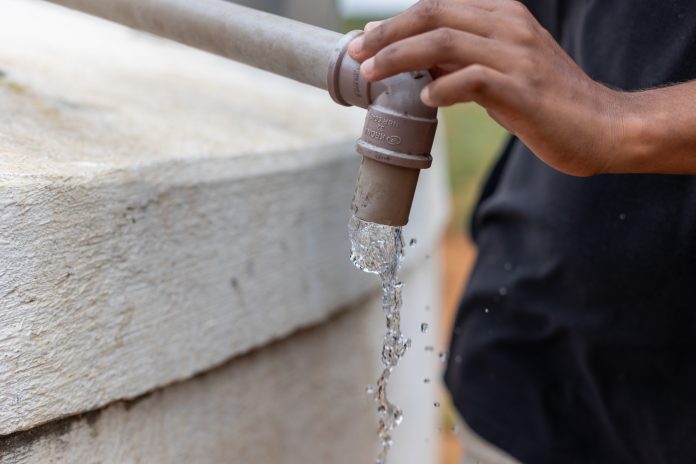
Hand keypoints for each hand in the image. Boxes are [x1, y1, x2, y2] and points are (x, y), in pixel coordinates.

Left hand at [347, 0, 631, 176]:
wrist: (602, 126)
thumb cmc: (545, 103)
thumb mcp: (500, 72)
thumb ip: (461, 62)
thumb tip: (417, 65)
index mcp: (502, 15)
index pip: (437, 7)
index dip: (394, 23)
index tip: (363, 42)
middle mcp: (509, 26)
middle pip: (433, 14)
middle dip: (387, 33)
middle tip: (356, 54)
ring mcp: (518, 55)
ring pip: (445, 41)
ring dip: (400, 57)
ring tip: (372, 75)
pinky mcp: (523, 89)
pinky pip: (472, 79)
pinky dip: (442, 89)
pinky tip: (425, 101)